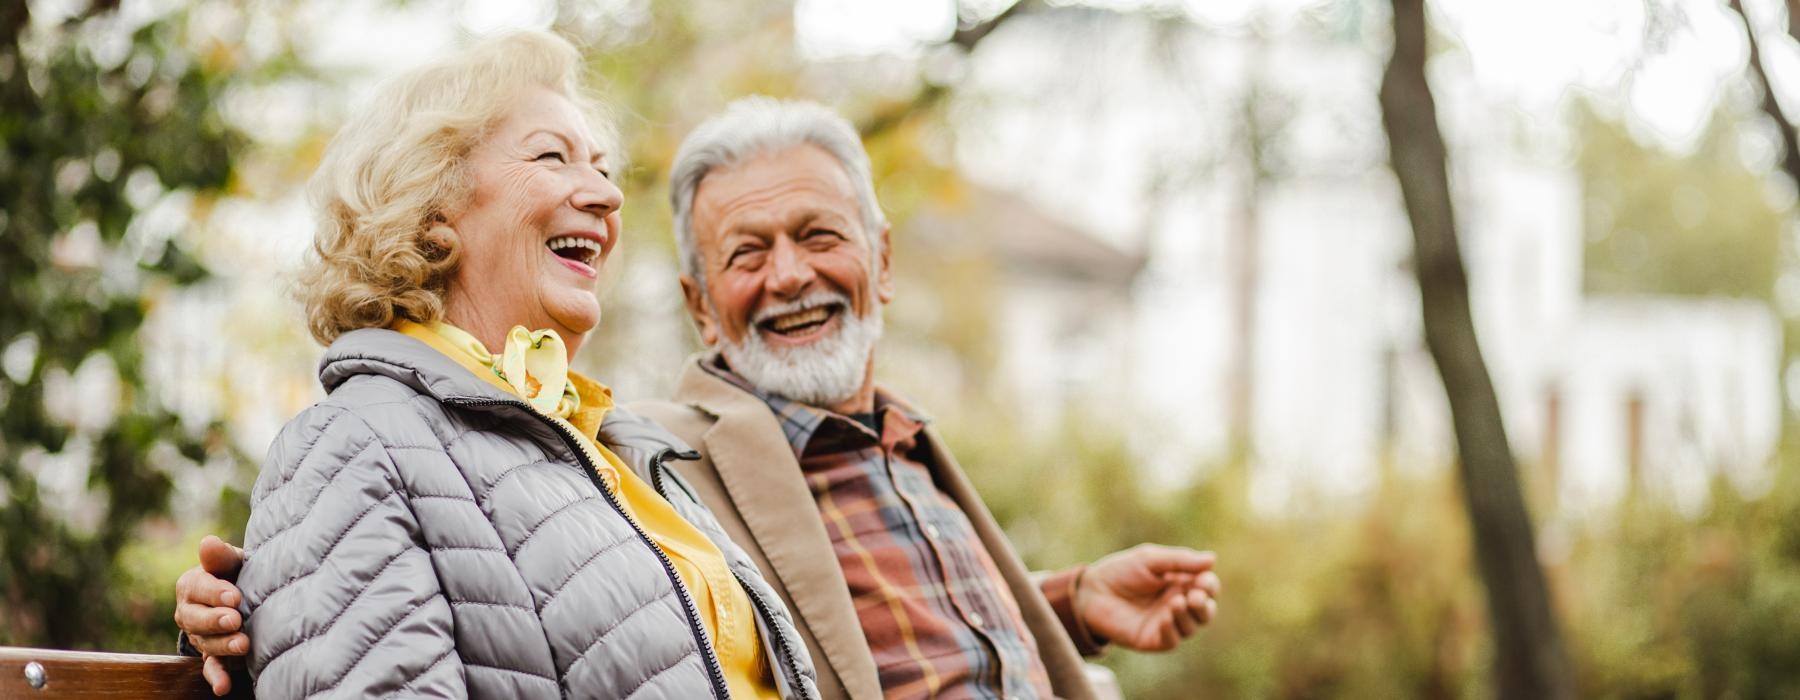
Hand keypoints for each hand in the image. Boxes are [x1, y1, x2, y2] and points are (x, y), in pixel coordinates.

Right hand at [173, 535, 247, 695]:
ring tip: (243, 645)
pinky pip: (210, 667)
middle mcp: (189, 612)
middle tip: (236, 620)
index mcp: (191, 585)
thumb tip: (208, 542)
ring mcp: (199, 636)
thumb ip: (221, 555)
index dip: (216, 593)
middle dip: (217, 621)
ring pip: (206, 643)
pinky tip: (223, 687)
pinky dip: (216, 677)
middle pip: (197, 619)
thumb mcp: (231, 561)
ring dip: (223, 645)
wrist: (242, 594)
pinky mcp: (211, 655)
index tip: (235, 597)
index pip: (199, 588)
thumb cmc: (236, 572)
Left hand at [1076, 543, 1219, 651]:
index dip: (1209, 585)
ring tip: (1176, 602)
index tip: (1203, 580)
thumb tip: (1212, 559)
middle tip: (1194, 596)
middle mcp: (1178, 604)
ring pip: (1192, 626)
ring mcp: (1167, 623)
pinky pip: (1172, 640)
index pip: (1207, 587)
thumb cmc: (1121, 571)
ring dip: (1188, 616)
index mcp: (1181, 583)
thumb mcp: (1150, 559)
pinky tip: (1165, 617)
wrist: (1091, 591)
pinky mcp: (1153, 639)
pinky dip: (1172, 629)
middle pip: (1205, 610)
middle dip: (1204, 604)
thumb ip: (1179, 560)